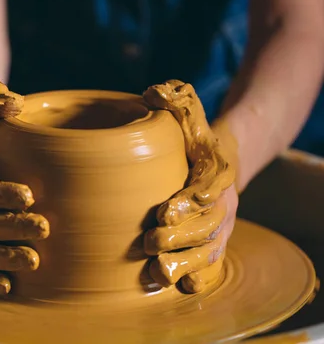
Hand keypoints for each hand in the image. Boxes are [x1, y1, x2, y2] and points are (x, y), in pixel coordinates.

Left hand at [142, 80, 237, 292]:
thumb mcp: (189, 116)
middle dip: (179, 236)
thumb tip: (152, 91)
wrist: (226, 161)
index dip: (189, 201)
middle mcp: (223, 201)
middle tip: (150, 241)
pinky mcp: (215, 241)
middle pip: (207, 224)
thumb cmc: (197, 139)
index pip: (208, 187)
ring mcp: (221, 224)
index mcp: (216, 172)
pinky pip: (213, 263)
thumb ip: (175, 102)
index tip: (164, 210)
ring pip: (210, 248)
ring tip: (158, 271)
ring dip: (185, 261)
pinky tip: (182, 286)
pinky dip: (199, 275)